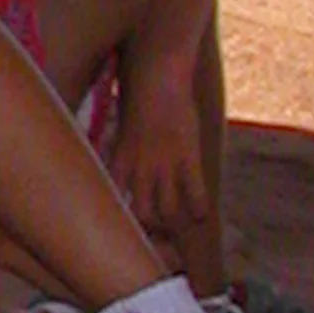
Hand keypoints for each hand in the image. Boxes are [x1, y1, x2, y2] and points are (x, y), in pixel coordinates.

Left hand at [109, 79, 209, 242]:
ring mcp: (163, 162)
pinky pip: (194, 191)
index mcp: (118, 158)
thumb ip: (121, 152)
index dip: (120, 221)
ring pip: (166, 210)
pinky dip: (198, 206)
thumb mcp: (123, 128)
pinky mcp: (187, 155)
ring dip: (174, 223)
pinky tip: (200, 213)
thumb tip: (114, 171)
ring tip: (179, 225)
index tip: (126, 231)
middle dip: (150, 230)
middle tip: (158, 236)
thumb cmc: (140, 98)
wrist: (158, 76)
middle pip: (141, 214)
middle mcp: (138, 166)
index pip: (112, 200)